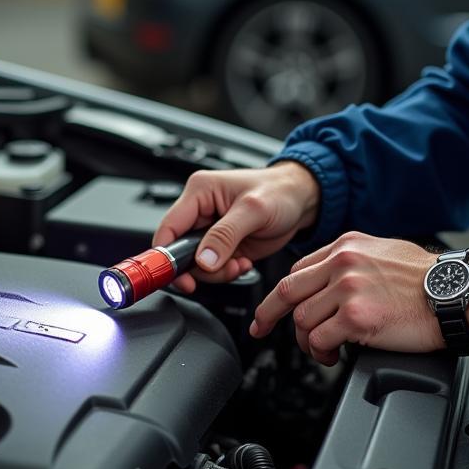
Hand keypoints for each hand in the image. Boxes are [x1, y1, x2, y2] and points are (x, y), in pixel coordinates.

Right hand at [152, 162, 320, 292]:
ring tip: (239, 263)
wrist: (302, 201)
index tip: (178, 277)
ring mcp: (210, 231)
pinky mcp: (222, 246)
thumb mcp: (254, 210)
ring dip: (217, 272)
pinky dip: (227, 273)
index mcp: (199, 192)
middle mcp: (200, 211)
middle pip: (180, 250)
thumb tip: (203, 260)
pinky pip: (212, 269)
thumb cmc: (280, 192)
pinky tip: (243, 263)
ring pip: (196, 264)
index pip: (169, 227)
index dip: (167, 255)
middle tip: (222, 270)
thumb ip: (225, 235)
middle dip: (200, 268)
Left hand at [249, 231, 445, 365]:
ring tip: (322, 349)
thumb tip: (328, 282)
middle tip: (262, 330)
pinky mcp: (356, 318)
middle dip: (268, 315)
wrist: (459, 294)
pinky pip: (319, 339)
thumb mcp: (383, 252)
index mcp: (345, 246)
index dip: (281, 293)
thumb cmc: (428, 280)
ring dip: (306, 341)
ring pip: (301, 319)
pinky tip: (332, 355)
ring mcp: (348, 289)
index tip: (271, 308)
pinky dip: (321, 352)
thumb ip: (351, 262)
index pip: (297, 270)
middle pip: (287, 291)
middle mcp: (342, 263)